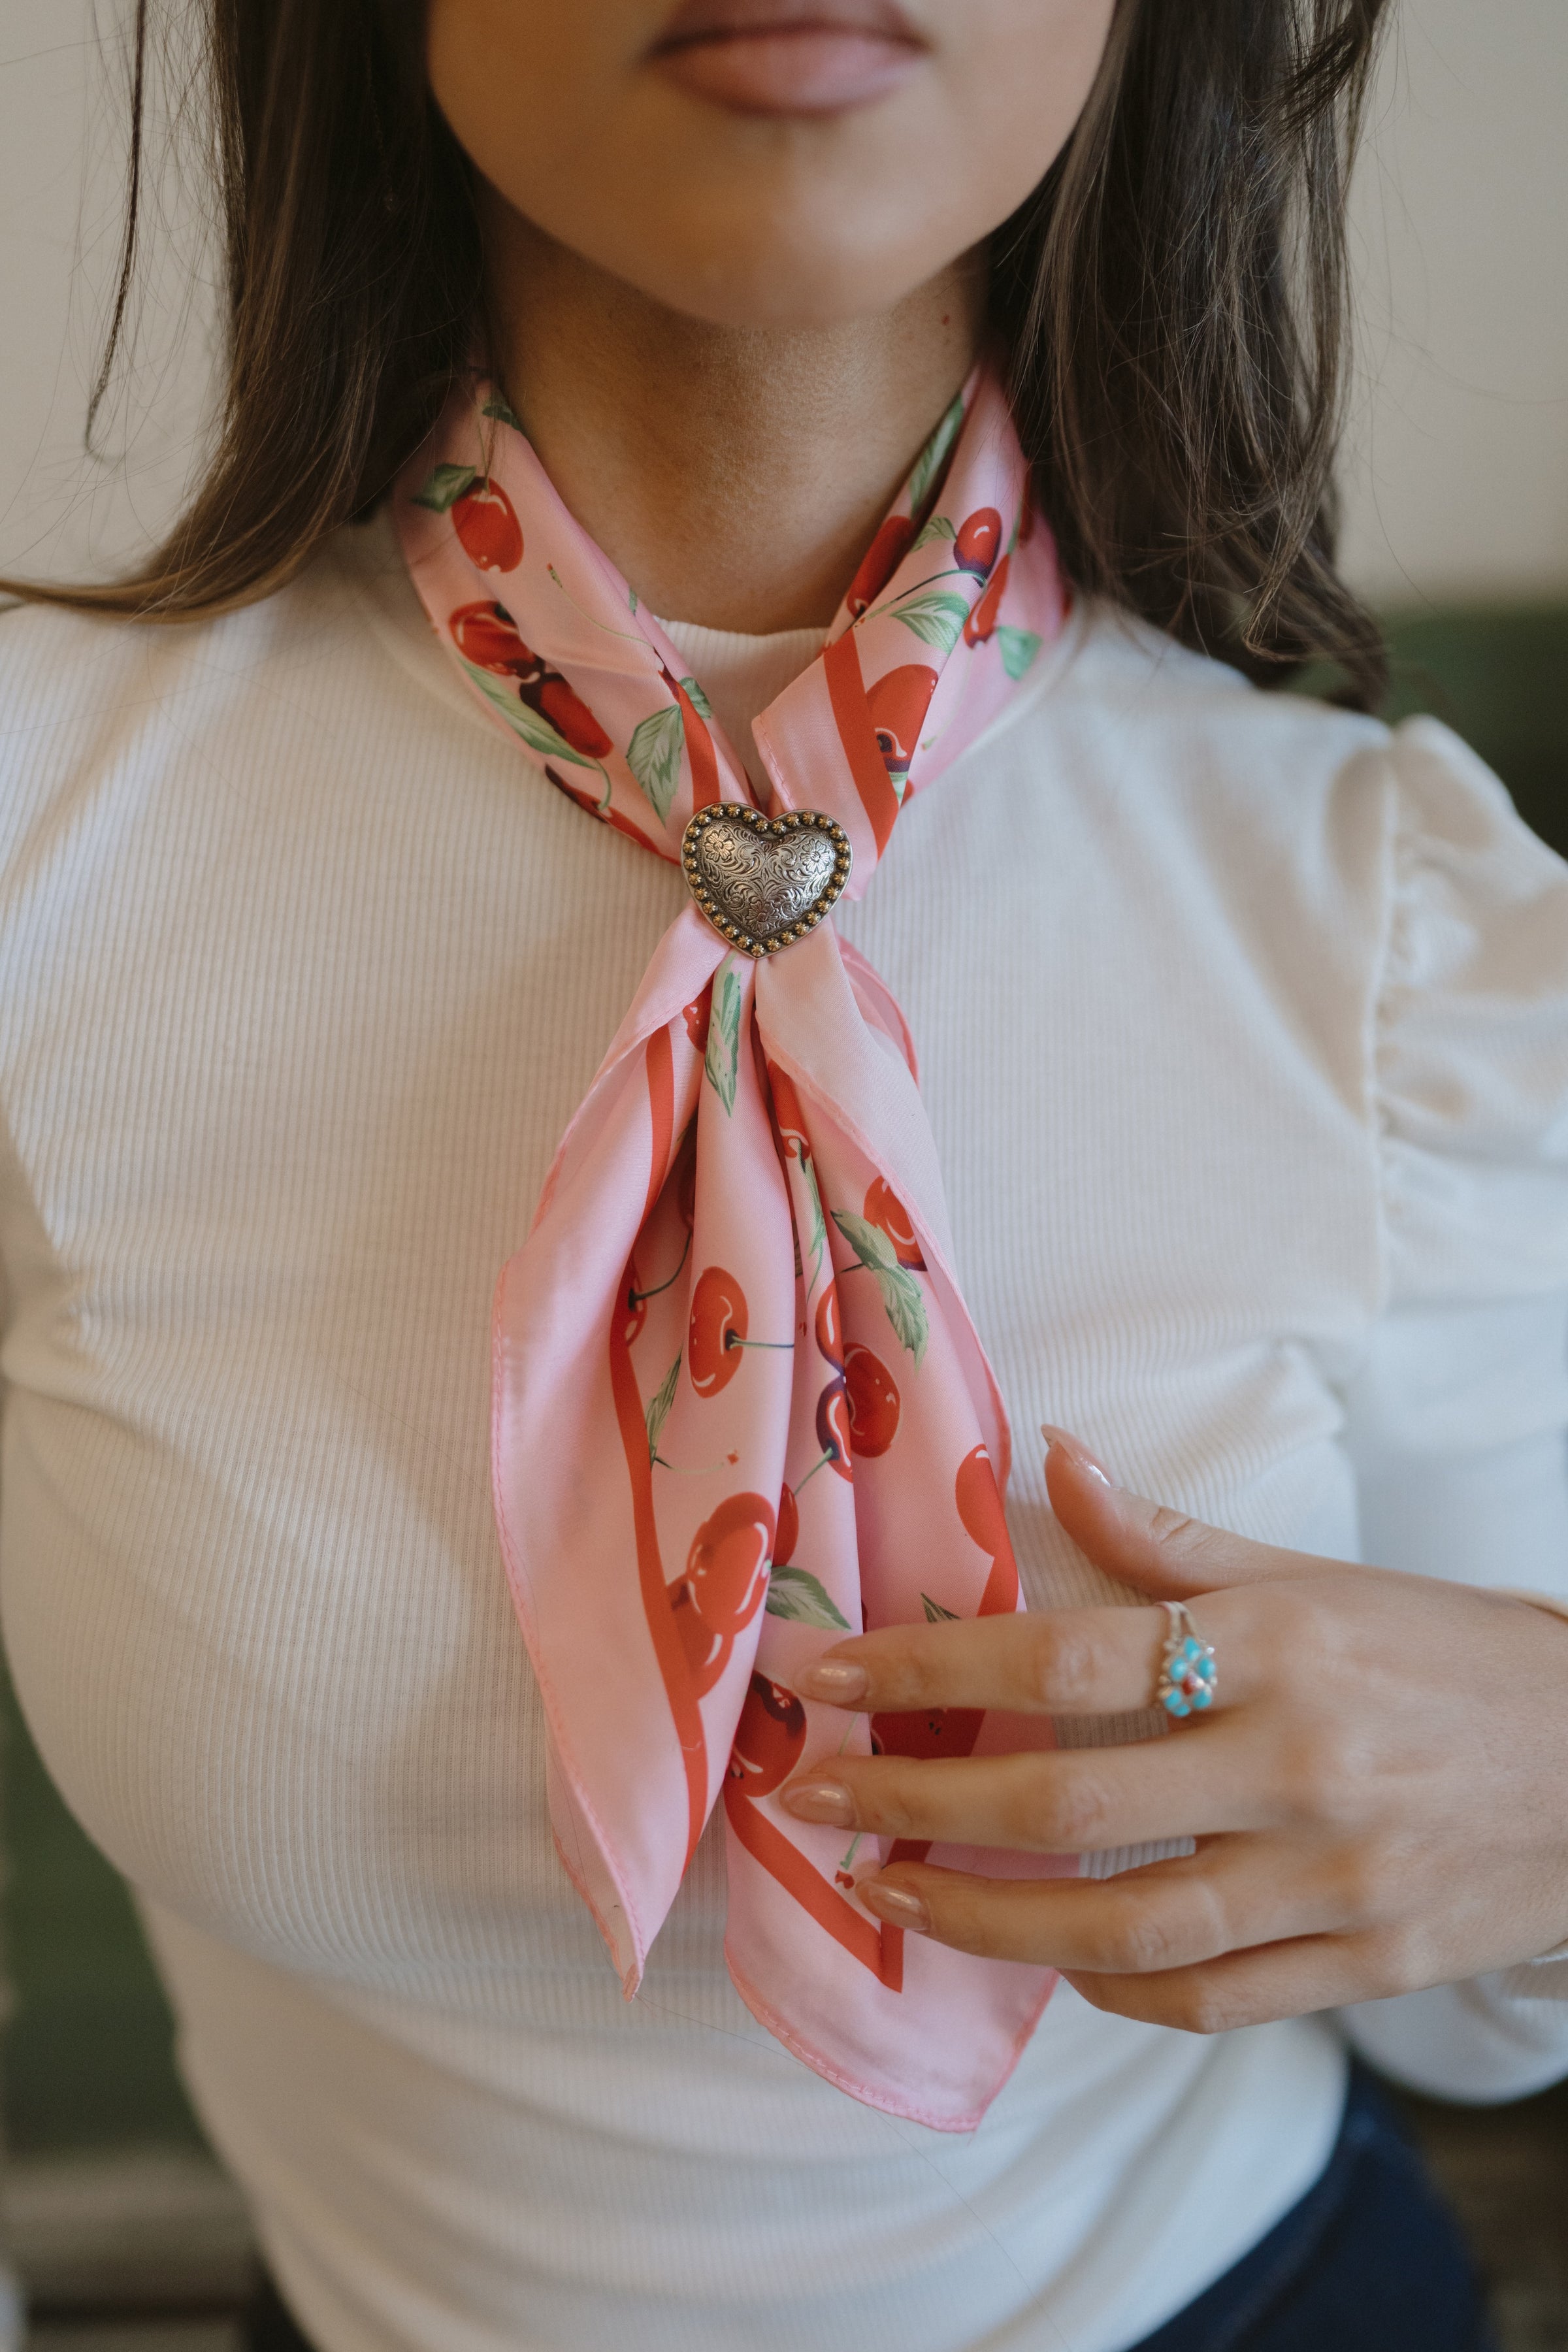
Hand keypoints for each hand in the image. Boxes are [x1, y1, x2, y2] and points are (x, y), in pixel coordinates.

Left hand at [779, 1432, 1567, 2031]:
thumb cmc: (1443, 1655)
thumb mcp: (1315, 1579)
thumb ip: (1169, 1535)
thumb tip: (1054, 1453)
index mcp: (1277, 1646)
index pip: (1067, 1660)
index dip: (932, 1669)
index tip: (829, 1673)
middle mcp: (1298, 1766)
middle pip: (1070, 1806)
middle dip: (919, 1805)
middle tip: (815, 1799)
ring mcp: (1335, 1879)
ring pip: (1122, 1927)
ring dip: (983, 1919)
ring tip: (889, 1894)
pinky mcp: (1364, 1963)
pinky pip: (1207, 1998)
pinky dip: (1113, 1987)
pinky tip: (1046, 1962)